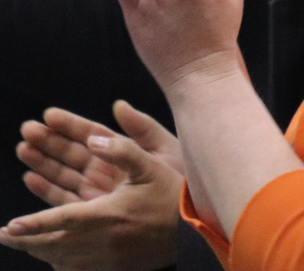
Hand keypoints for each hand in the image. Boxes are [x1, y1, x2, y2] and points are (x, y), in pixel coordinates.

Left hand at [0, 101, 182, 270]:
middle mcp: (103, 239)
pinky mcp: (112, 267)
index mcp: (110, 213)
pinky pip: (77, 269)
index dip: (35, 223)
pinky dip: (58, 262)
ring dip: (39, 250)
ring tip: (21, 243)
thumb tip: (93, 136)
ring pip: (62, 258)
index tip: (11, 226)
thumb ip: (123, 148)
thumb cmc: (173, 196)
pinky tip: (51, 258)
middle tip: (5, 235)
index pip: (65, 218)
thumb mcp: (153, 165)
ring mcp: (107, 257)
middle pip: (55, 243)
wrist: (195, 233)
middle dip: (27, 239)